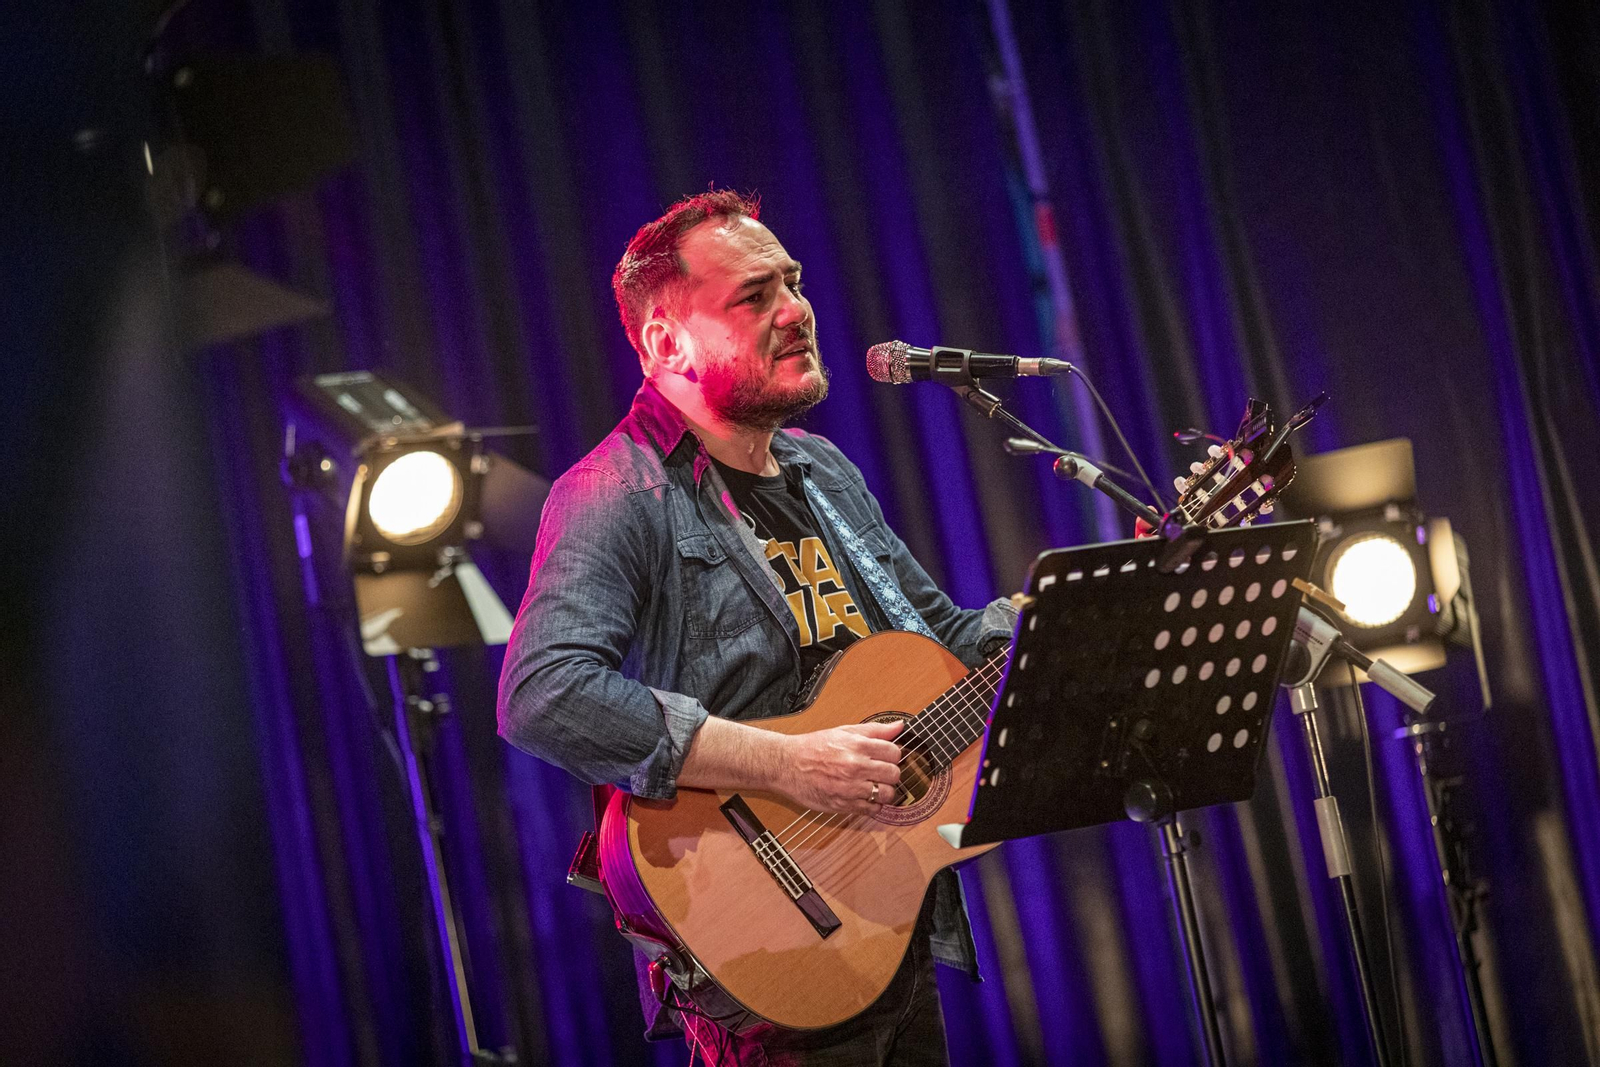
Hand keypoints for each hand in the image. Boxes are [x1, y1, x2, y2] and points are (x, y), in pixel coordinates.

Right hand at [777, 720, 903, 815]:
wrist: (787, 765)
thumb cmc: (814, 747)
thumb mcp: (844, 731)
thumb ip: (874, 730)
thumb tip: (899, 726)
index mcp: (857, 746)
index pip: (894, 752)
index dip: (892, 755)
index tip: (885, 757)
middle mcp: (856, 766)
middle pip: (894, 774)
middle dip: (890, 773)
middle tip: (881, 773)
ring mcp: (850, 788)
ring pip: (887, 794)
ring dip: (885, 791)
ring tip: (874, 786)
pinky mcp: (843, 805)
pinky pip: (872, 810)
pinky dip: (873, 805)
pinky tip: (864, 797)